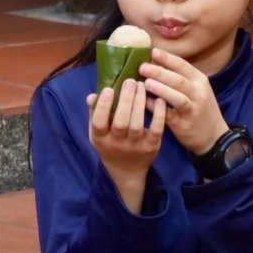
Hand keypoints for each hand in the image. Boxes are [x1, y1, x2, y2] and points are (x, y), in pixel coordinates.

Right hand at [86, 78, 162, 211]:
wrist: (127, 170)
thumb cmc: (110, 144)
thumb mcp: (98, 132)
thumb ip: (95, 113)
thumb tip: (92, 96)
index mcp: (100, 138)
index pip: (99, 122)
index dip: (103, 106)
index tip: (109, 89)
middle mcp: (116, 143)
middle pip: (121, 122)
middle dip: (125, 100)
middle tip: (130, 81)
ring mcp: (135, 146)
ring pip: (137, 124)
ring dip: (140, 103)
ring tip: (141, 86)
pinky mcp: (151, 146)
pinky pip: (156, 130)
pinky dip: (158, 115)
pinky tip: (159, 100)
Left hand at [138, 49, 229, 153]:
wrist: (213, 135)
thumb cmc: (198, 107)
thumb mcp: (195, 88)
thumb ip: (178, 76)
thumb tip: (153, 61)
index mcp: (199, 80)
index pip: (183, 65)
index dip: (168, 58)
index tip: (153, 51)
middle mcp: (198, 93)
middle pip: (179, 80)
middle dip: (160, 72)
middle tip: (142, 67)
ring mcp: (193, 109)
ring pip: (178, 97)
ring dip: (161, 89)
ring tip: (146, 83)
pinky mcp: (184, 124)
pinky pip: (169, 115)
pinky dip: (156, 108)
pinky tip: (145, 103)